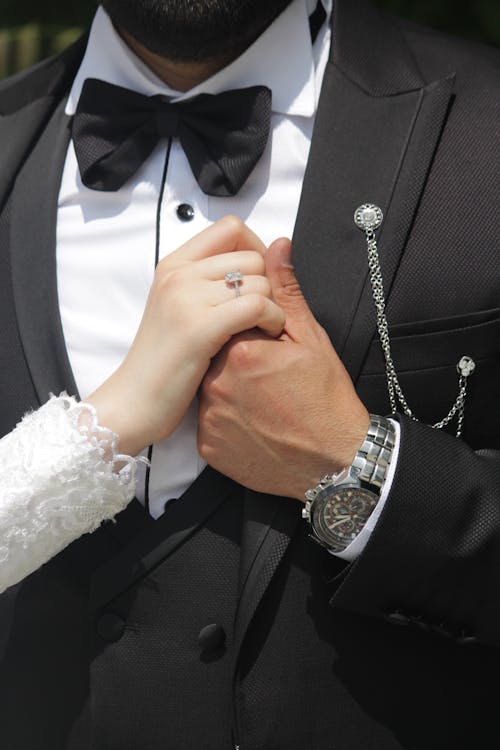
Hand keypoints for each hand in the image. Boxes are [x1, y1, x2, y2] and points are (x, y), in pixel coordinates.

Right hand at [87, 216, 284, 455]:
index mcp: (174, 265)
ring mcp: (186, 299)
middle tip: (263, 313)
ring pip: (258, 281)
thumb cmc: (164, 362)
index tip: (257, 280)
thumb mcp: (182, 311)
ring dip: (273, 306)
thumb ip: (211, 282)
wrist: (133, 401)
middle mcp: (179, 275)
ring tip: (264, 328)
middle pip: (251, 255)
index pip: (230, 227)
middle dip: (268, 283)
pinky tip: (266, 335)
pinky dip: (273, 320)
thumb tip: (261, 257)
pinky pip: (257, 306)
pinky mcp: (199, 328)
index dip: (256, 248)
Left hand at [198, 238, 369, 499]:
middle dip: (239, 358)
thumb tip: (275, 246)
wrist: (334, 462)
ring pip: (211, 388)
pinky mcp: (209, 445)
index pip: (229, 322)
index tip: (272, 347)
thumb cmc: (327, 399)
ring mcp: (210, 418)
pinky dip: (228, 419)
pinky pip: (210, 422)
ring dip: (232, 388)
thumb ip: (286, 291)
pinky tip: (256, 423)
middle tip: (270, 377)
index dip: (252, 331)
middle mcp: (217, 383)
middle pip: (216, 354)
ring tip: (265, 400)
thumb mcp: (311, 338)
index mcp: (240, 351)